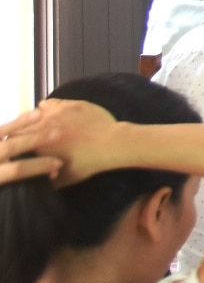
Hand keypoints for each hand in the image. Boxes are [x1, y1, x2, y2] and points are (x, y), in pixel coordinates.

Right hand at [0, 99, 118, 185]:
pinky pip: (50, 103)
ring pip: (35, 113)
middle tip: (30, 138)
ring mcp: (56, 112)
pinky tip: (52, 113)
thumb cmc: (86, 163)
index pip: (14, 141)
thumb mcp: (62, 179)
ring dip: (35, 119)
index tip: (19, 148)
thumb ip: (44, 177)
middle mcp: (41, 125)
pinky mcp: (69, 104)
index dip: (15, 145)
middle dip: (23, 132)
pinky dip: (48, 108)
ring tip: (41, 125)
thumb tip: (36, 178)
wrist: (111, 143)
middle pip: (22, 125)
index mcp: (36, 143)